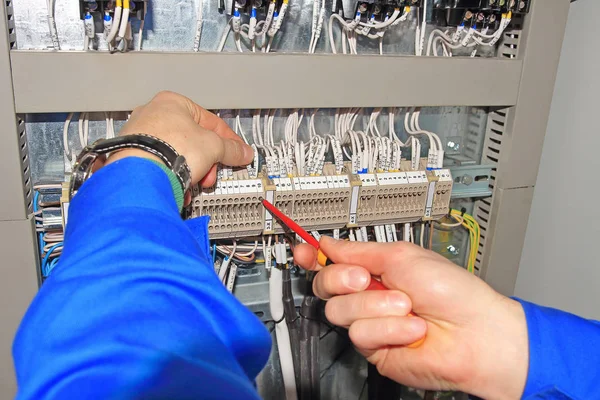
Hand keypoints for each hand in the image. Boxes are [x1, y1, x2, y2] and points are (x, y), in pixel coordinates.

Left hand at [106, 91, 252, 186]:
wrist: (141, 174)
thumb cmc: (169, 150)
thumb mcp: (213, 146)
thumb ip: (230, 149)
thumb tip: (242, 152)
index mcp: (172, 102)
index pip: (210, 121)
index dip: (227, 139)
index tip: (235, 153)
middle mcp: (152, 114)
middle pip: (192, 140)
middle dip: (206, 161)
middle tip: (211, 174)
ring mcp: (139, 135)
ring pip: (176, 154)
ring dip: (190, 171)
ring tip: (192, 182)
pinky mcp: (130, 155)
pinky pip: (159, 165)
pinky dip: (171, 176)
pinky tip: (177, 187)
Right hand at [294, 237, 528, 398]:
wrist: (475, 334)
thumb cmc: (453, 292)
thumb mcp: (402, 256)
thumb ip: (358, 251)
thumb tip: (328, 244)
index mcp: (376, 267)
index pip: (333, 260)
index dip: (313, 255)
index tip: (302, 251)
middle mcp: (369, 294)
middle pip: (325, 284)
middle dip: (342, 278)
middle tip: (365, 278)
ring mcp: (372, 321)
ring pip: (339, 310)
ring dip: (376, 306)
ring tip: (406, 306)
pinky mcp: (374, 348)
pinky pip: (360, 334)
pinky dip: (388, 329)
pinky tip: (410, 329)